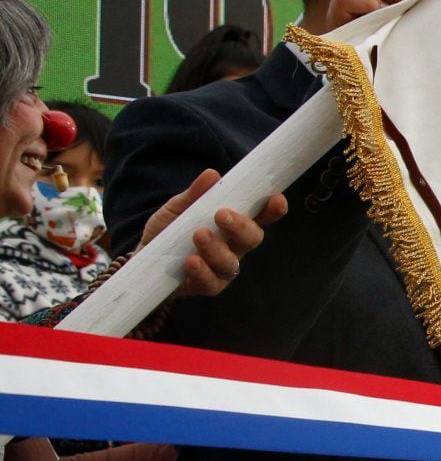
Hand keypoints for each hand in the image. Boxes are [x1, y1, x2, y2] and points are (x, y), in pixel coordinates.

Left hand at [138, 168, 287, 297]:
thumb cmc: (169, 229)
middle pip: (252, 239)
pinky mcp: (206, 285)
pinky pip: (211, 282)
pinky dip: (202, 271)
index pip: (260, 217)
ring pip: (231, 262)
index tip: (276, 199)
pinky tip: (191, 261)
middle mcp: (235, 247)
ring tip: (199, 235)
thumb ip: (195, 194)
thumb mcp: (179, 207)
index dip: (273, 210)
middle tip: (222, 214)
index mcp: (235, 225)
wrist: (144, 257)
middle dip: (241, 227)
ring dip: (217, 248)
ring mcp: (222, 268)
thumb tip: (212, 174)